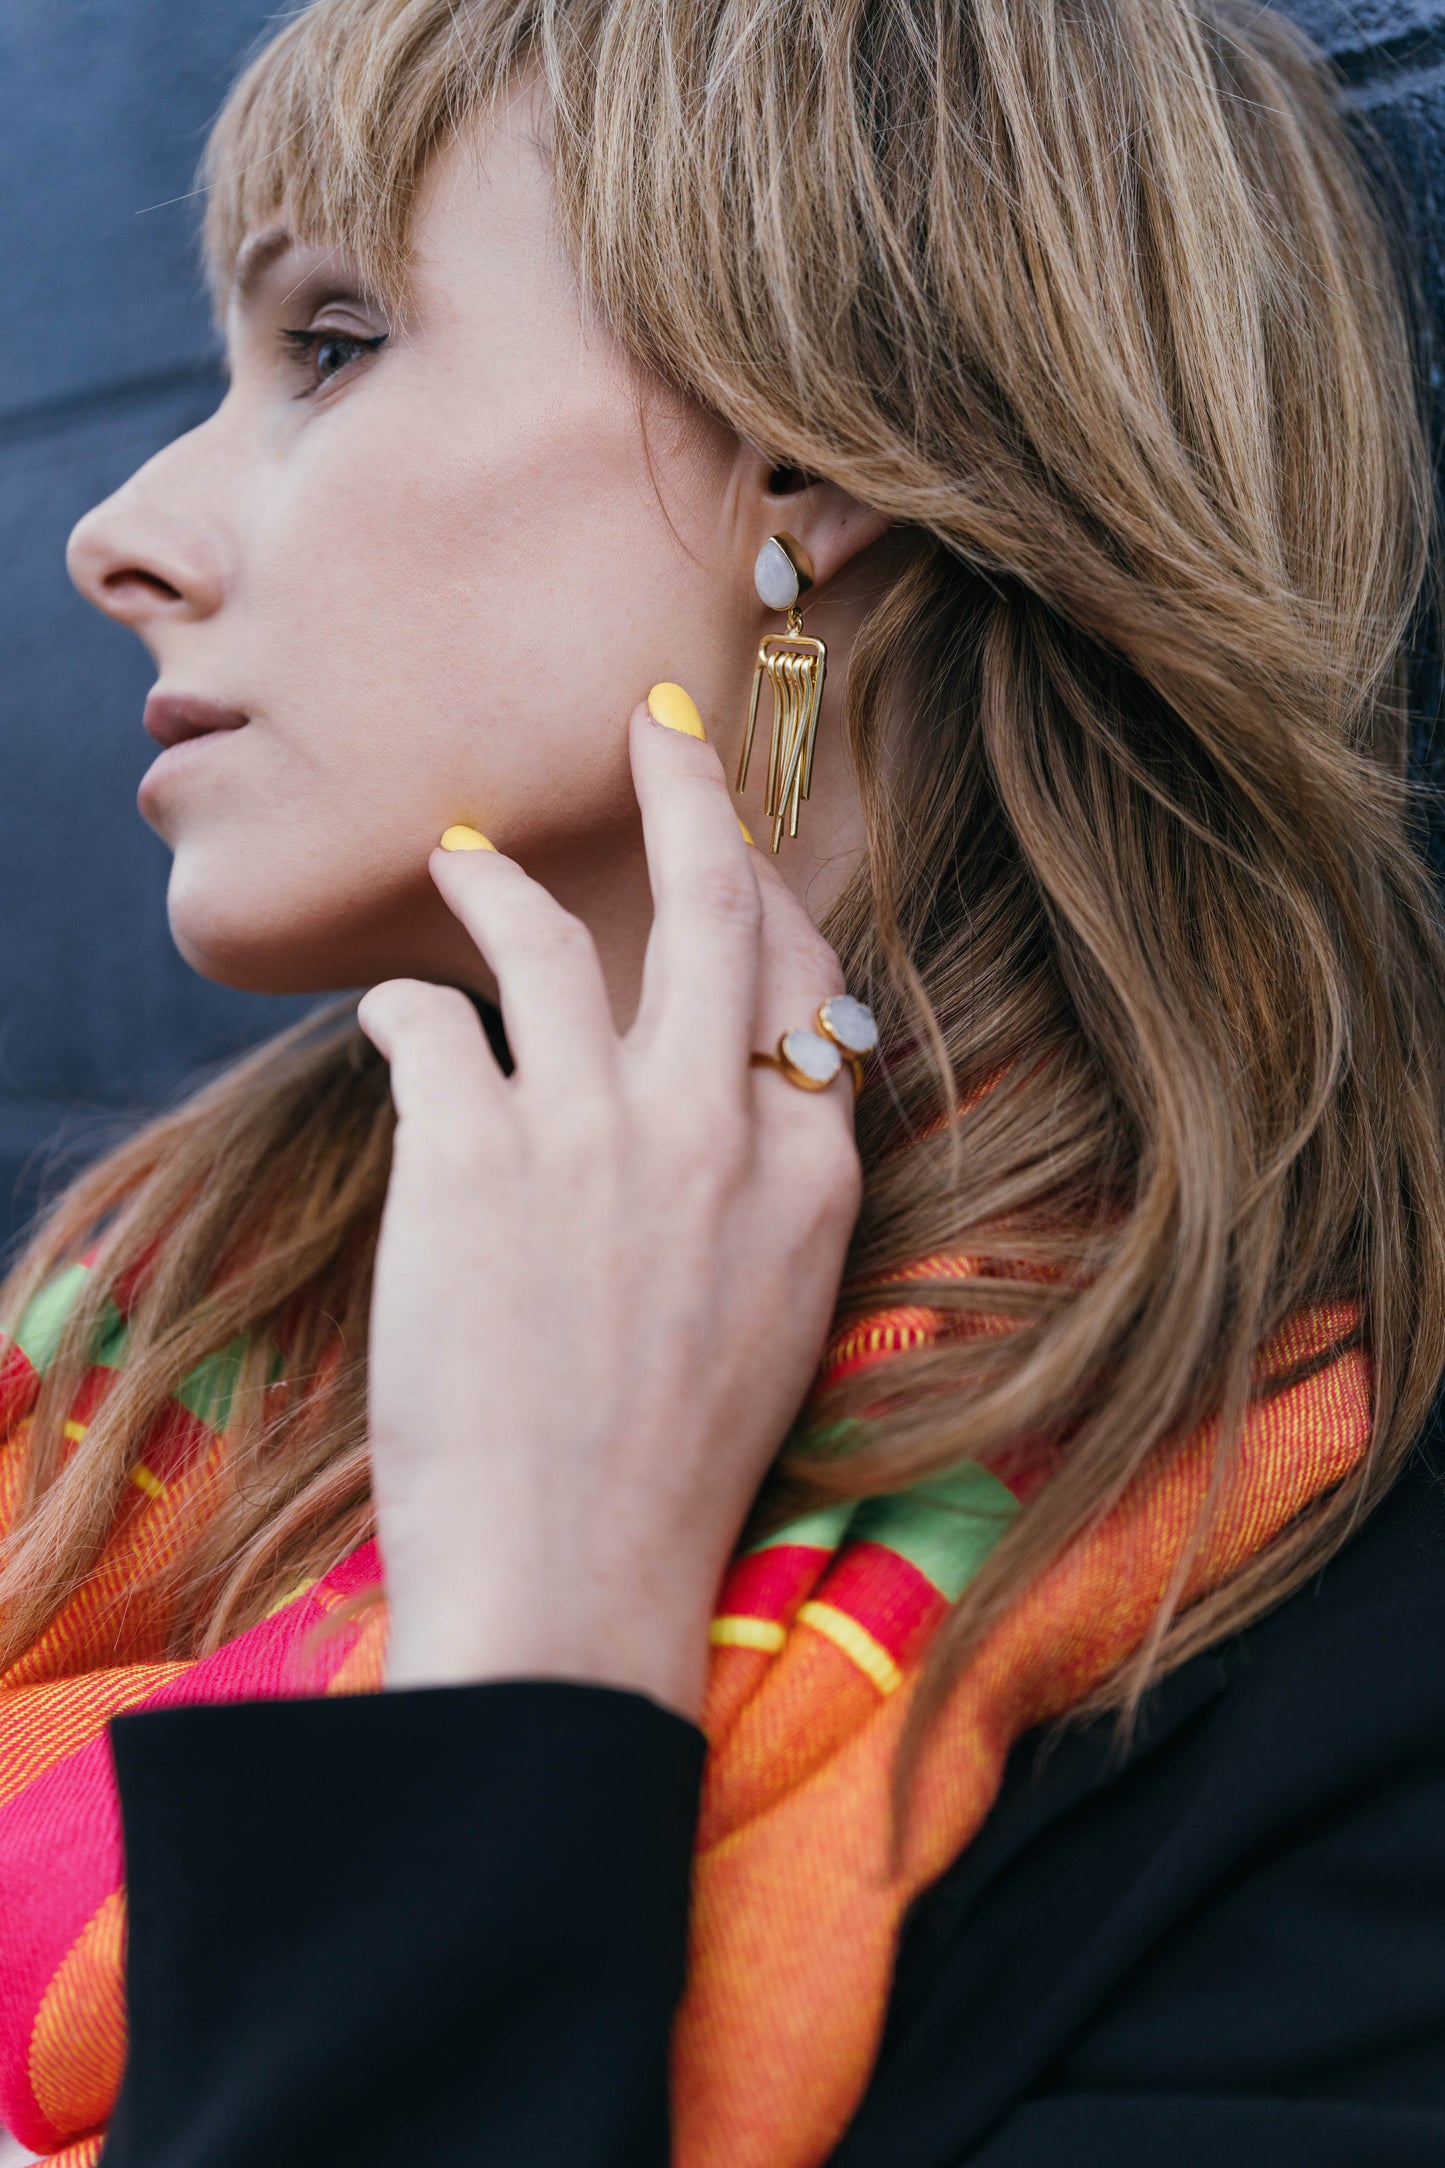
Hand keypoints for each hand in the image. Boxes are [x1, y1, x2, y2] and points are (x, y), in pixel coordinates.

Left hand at [356, 699, 862, 1720]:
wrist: (575, 1582)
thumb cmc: (672, 1472)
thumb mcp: (771, 1318)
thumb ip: (765, 1193)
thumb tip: (718, 1094)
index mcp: (811, 1177)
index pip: (805, 986)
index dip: (766, 904)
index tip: (730, 863)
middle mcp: (716, 1133)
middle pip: (713, 909)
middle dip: (687, 794)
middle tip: (657, 727)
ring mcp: (595, 1137)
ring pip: (551, 938)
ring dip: (497, 885)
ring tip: (459, 862)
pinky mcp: (471, 1161)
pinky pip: (429, 1023)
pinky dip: (402, 1009)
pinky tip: (389, 1024)